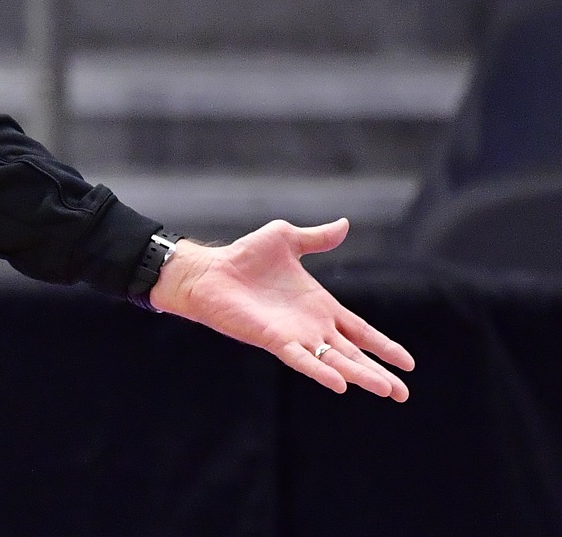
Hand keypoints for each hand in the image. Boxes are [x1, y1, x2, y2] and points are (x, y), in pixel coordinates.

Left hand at [151, 218, 415, 400]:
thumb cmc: (244, 257)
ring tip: (387, 391)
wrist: (210, 271)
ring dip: (360, 375)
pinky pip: (302, 359)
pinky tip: (340, 384)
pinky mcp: (274, 340)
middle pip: (354, 354)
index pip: (360, 331)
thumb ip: (317, 237)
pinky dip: (320, 371)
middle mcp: (312, 326)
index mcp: (321, 306)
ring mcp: (295, 336)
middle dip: (379, 372)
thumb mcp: (286, 239)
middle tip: (403, 394)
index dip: (383, 346)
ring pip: (335, 361)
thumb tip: (345, 224)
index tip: (409, 363)